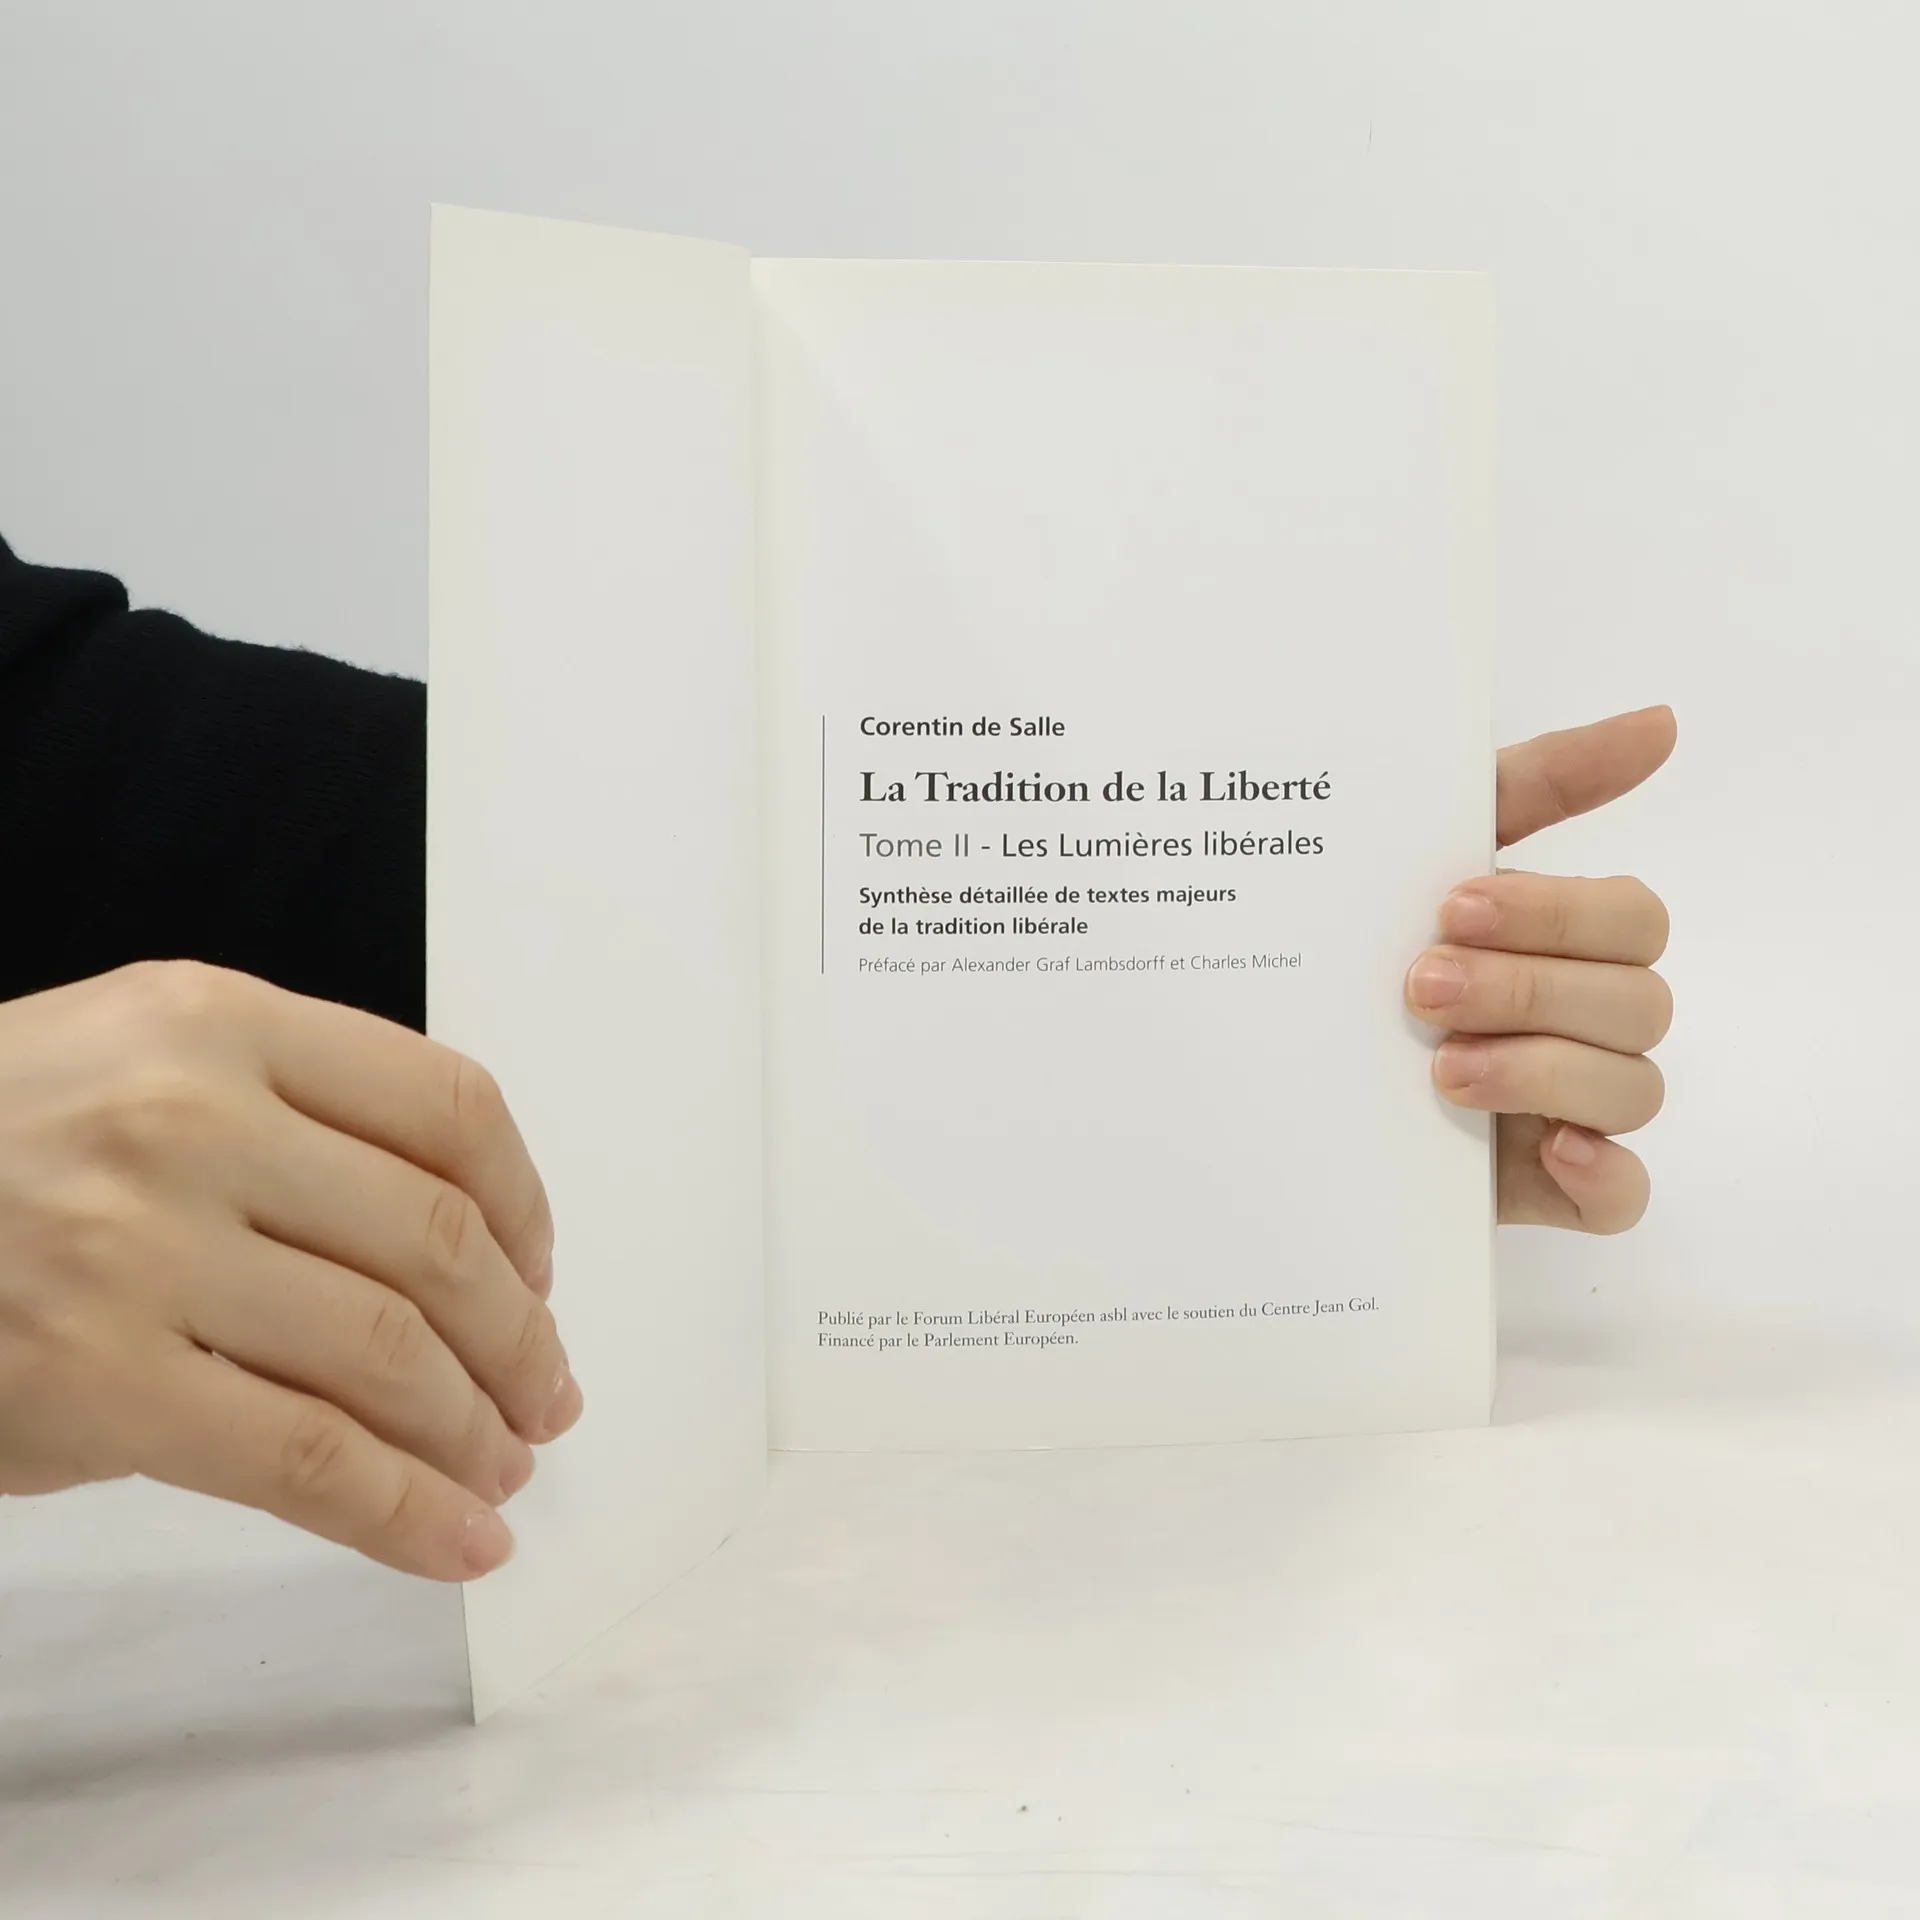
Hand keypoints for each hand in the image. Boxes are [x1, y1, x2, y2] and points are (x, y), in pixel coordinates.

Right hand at [0, 962, 579, 1577]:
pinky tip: (459, 1538)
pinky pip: (306, 1460)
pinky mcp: (95, 1384)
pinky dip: (407, 1512)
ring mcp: (138, 1251)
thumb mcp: (136, 1063)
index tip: (540, 1271)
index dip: (525, 1206)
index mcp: (217, 1023)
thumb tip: (464, 1250)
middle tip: (545, 1393)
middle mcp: (188, 1119)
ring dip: (476, 1429)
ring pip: (388, 1352)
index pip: (448, 1107)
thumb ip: (290, 1119)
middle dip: (518, 1337)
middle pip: (434, 1239)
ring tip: (504, 1467)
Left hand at [1406, 706, 1675, 1233]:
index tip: (1451, 904)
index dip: (1554, 914)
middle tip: (1421, 986)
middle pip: (1638, 1002)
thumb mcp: (1419, 853)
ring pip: (1635, 1089)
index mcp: (1567, 940)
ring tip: (1441, 1071)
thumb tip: (1660, 722)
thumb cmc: (1363, 944)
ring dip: (1543, 1071)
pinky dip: (1604, 1176)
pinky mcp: (1548, 1185)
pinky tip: (1552, 1150)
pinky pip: (1625, 1195)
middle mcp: (1585, 1019)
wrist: (1265, 1058)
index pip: (1630, 919)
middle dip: (1530, 988)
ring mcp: (1573, 1106)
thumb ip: (1536, 783)